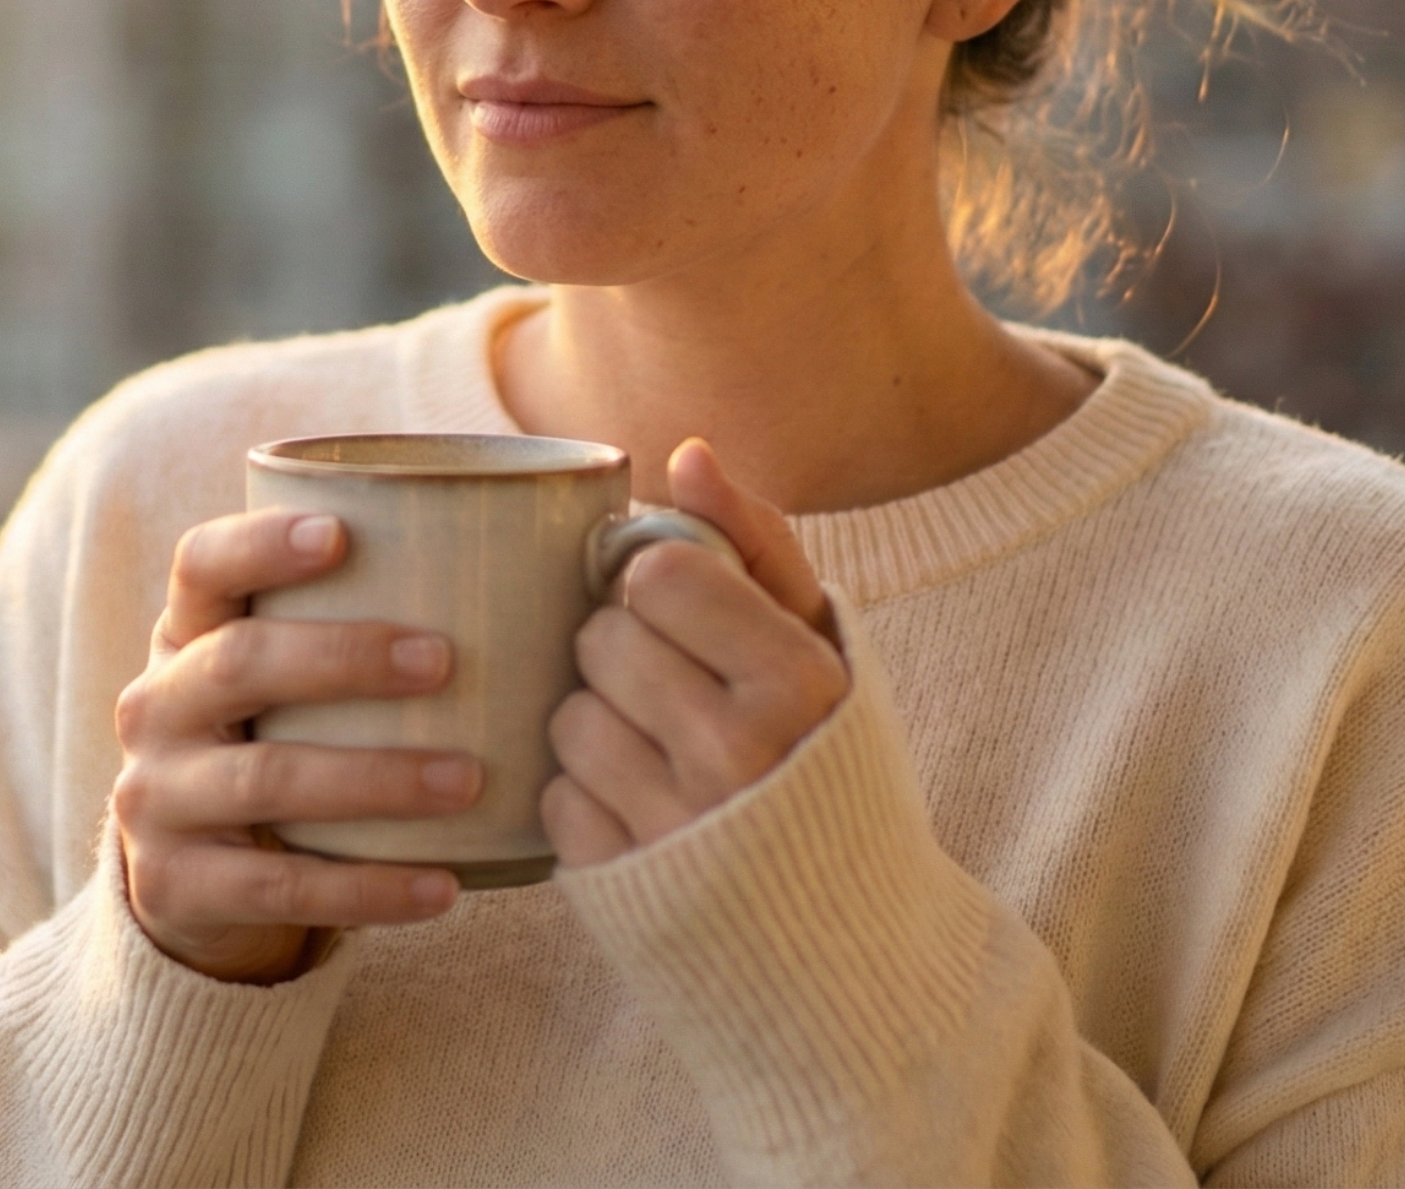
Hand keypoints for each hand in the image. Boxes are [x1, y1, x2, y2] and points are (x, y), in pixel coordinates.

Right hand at [113, 507, 481, 984]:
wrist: (185, 876)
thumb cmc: (277, 734)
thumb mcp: (279, 672)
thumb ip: (353, 616)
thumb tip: (528, 554)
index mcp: (185, 632)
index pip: (202, 565)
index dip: (260, 543)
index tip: (341, 533)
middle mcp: (154, 705)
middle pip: (239, 663)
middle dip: (345, 657)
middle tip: (443, 661)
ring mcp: (156, 799)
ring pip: (267, 780)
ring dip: (375, 778)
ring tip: (467, 779)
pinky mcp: (174, 887)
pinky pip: (281, 886)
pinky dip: (370, 888)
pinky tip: (444, 886)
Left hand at [542, 438, 848, 866]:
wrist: (849, 952)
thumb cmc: (828, 766)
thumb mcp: (823, 650)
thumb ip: (758, 541)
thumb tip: (686, 453)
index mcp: (794, 681)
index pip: (660, 575)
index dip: (657, 585)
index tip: (683, 616)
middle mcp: (734, 753)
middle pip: (602, 640)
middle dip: (624, 652)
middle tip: (671, 687)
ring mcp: (673, 825)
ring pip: (568, 716)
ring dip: (599, 722)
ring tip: (657, 749)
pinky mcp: (622, 885)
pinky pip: (554, 797)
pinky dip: (586, 797)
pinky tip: (641, 808)